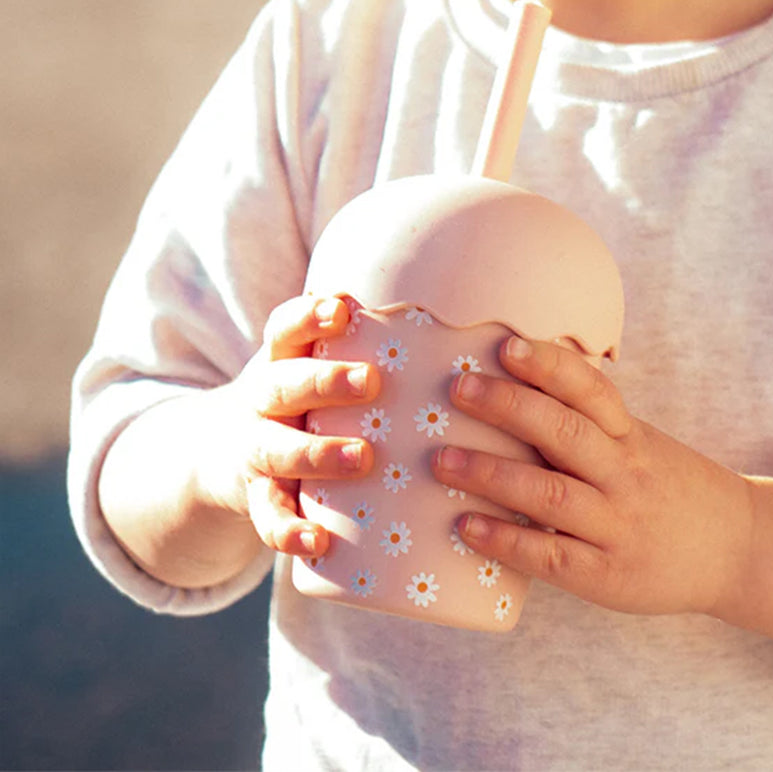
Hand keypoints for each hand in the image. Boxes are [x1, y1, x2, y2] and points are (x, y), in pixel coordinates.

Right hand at [196, 294, 379, 559]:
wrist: (225, 451)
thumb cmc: (310, 399)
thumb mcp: (323, 362)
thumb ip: (376, 346)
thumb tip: (470, 328)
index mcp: (283, 359)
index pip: (286, 327)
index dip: (309, 315)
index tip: (344, 308)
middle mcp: (263, 399)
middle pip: (282, 383)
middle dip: (325, 381)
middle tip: (372, 380)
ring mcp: (255, 449)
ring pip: (275, 449)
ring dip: (318, 453)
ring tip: (363, 457)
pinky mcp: (257, 497)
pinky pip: (266, 517)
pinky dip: (288, 530)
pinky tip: (317, 540)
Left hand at [431, 336, 751, 617]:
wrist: (736, 550)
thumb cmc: (669, 488)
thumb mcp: (641, 444)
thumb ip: (589, 424)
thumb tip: (510, 388)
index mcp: (631, 435)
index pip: (591, 389)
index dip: (549, 365)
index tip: (506, 345)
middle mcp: (626, 474)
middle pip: (564, 432)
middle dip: (508, 406)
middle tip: (458, 389)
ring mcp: (617, 525)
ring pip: (550, 493)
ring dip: (491, 474)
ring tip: (442, 460)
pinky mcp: (605, 574)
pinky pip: (550, 556)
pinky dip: (506, 540)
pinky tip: (466, 527)